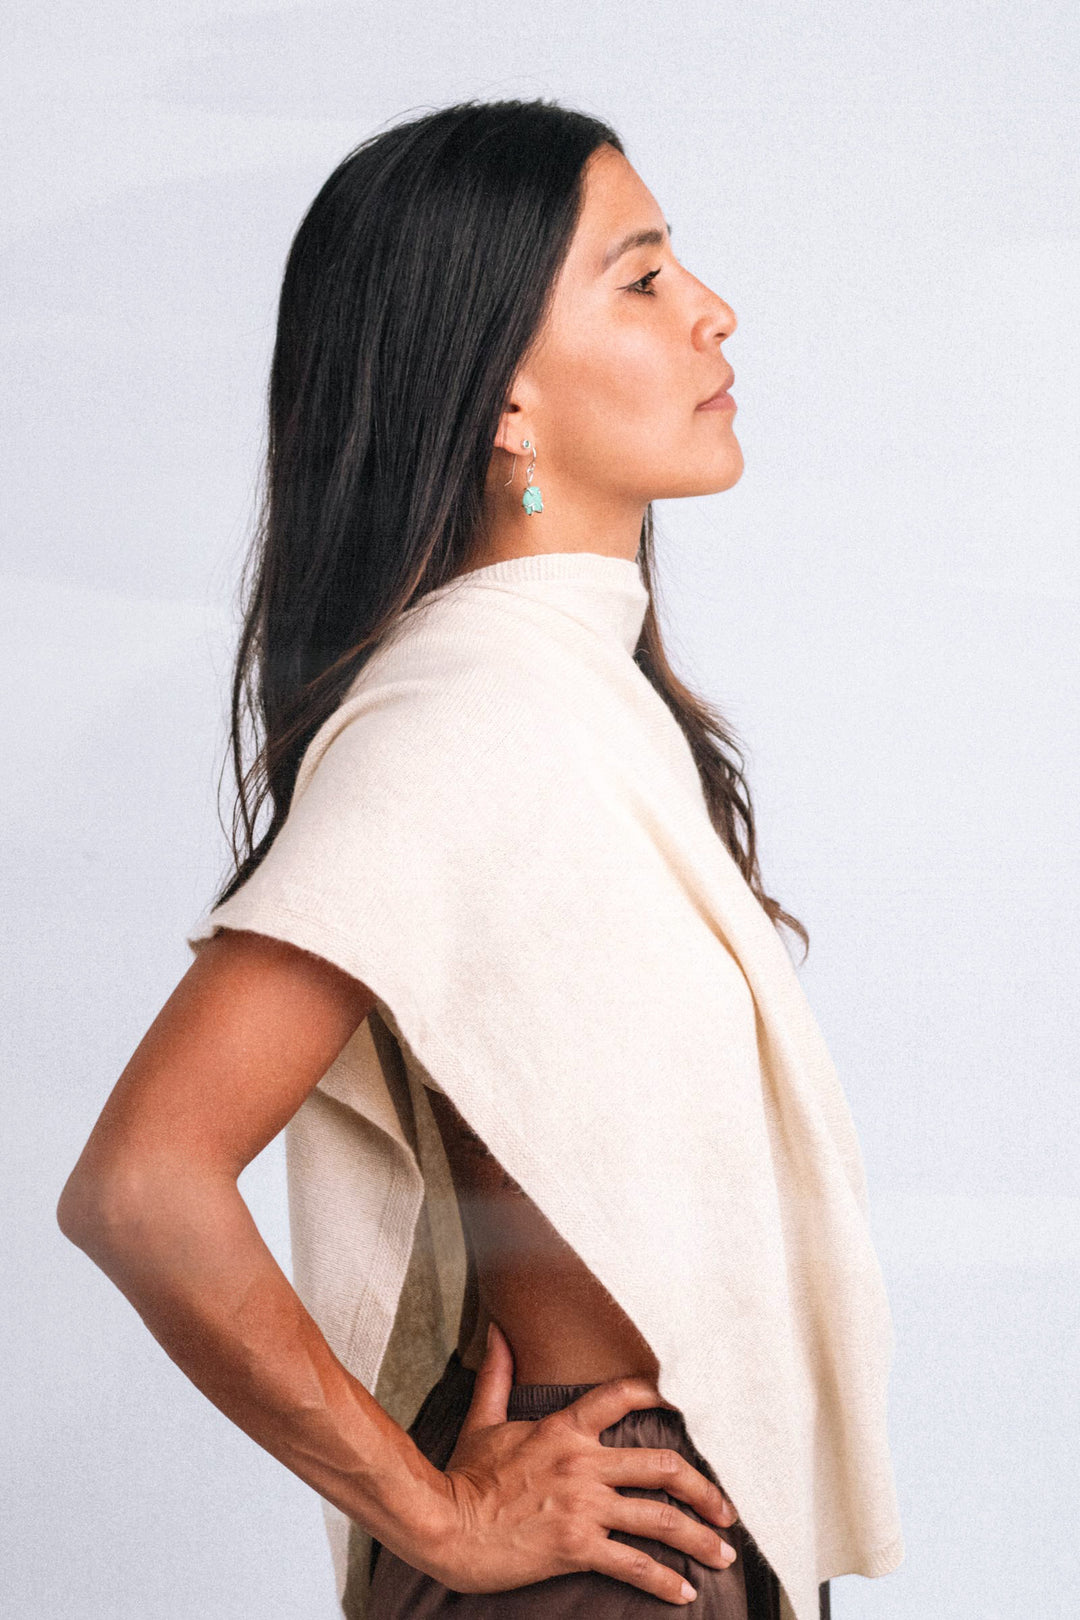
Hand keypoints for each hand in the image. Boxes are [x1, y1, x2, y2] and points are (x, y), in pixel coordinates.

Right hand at [426, 1322, 738, 1606]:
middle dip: (705, 1490)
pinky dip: (664, 1580)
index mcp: (565, 1428)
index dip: (656, 1398)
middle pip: (663, 1467)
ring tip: (722, 1555)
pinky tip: (683, 1592)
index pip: (622, 1397)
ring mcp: (584, 1505)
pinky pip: (634, 1563)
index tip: (684, 1412)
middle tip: (727, 1510)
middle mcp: (584, 1463)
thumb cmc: (463, 1475)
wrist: (445, 1525)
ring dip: (699, 1538)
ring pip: (660, 1518)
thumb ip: (498, 1374)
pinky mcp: (578, 1546)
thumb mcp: (484, 1420)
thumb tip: (497, 1330)